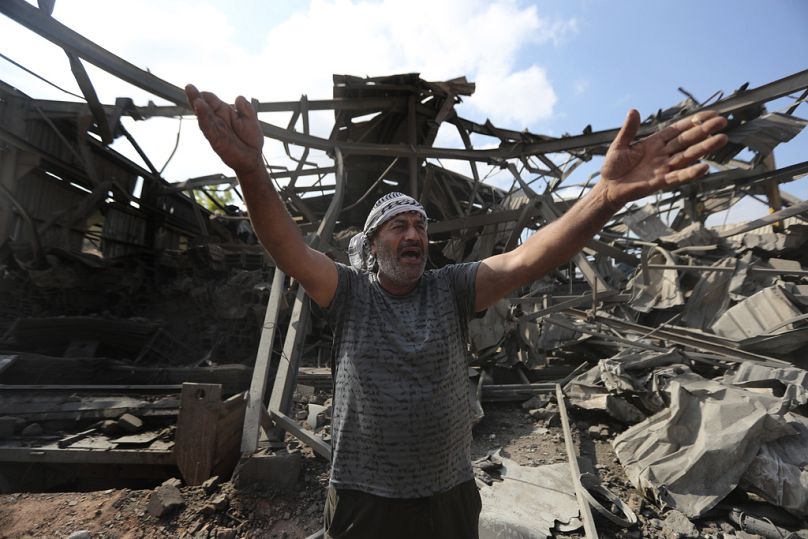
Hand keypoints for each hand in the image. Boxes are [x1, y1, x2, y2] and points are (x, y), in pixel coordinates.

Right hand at [185, 84, 264, 176]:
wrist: (253, 157)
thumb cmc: (250, 139)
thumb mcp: (250, 120)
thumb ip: (246, 109)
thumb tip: (239, 97)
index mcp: (224, 111)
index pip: (212, 100)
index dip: (207, 95)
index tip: (202, 92)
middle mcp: (217, 119)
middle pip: (203, 106)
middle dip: (196, 97)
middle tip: (189, 87)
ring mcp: (215, 130)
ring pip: (204, 117)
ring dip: (200, 109)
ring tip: (196, 100)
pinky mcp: (216, 140)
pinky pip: (209, 130)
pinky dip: (205, 122)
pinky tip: (201, 114)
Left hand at [599, 109, 727, 208]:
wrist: (608, 188)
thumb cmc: (613, 167)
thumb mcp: (619, 145)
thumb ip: (628, 130)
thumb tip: (633, 110)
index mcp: (654, 143)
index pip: (678, 130)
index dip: (693, 122)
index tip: (710, 114)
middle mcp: (663, 154)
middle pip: (687, 140)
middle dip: (704, 131)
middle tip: (723, 122)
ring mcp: (663, 168)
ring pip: (687, 156)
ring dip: (704, 148)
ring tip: (721, 139)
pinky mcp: (660, 182)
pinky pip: (678, 176)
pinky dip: (690, 173)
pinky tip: (704, 168)